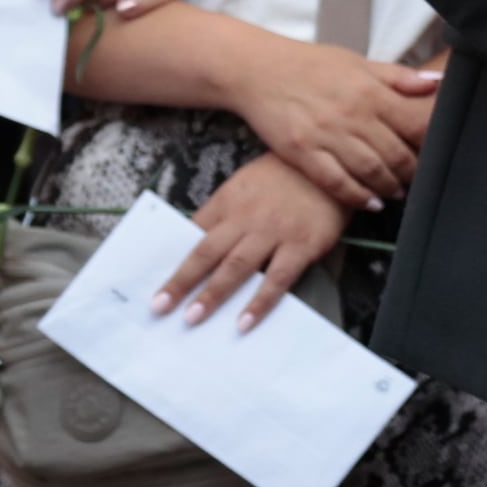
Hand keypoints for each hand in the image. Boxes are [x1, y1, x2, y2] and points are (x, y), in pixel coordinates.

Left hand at [154, 154, 346, 323]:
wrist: (331, 164)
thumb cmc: (285, 175)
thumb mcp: (244, 184)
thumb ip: (222, 212)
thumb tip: (195, 240)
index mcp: (227, 203)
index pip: (191, 234)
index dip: (171, 259)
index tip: (156, 278)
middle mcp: (245, 219)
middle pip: (206, 254)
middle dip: (180, 282)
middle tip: (160, 307)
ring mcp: (274, 233)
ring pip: (236, 268)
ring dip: (212, 294)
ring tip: (193, 318)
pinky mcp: (303, 245)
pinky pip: (278, 278)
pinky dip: (260, 302)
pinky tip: (245, 321)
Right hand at [233, 37, 446, 209]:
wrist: (254, 69)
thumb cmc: (309, 65)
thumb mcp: (357, 62)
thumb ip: (398, 76)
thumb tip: (437, 84)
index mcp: (370, 91)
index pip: (415, 125)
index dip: (431, 145)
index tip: (437, 155)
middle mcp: (352, 115)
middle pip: (396, 154)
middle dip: (413, 173)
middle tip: (418, 181)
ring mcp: (325, 135)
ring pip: (371, 171)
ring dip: (389, 187)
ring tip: (397, 193)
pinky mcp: (301, 152)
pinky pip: (336, 182)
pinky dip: (357, 196)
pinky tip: (370, 203)